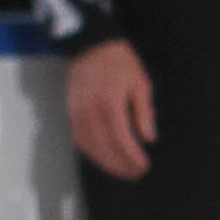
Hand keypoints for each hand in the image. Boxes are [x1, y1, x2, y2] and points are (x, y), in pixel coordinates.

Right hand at [67, 37, 156, 178]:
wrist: (91, 45)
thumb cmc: (120, 63)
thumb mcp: (140, 83)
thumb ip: (145, 112)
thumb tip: (149, 139)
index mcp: (109, 101)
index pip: (121, 138)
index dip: (132, 157)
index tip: (144, 166)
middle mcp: (90, 108)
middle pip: (105, 147)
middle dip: (121, 165)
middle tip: (136, 174)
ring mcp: (76, 111)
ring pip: (90, 147)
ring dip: (107, 164)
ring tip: (123, 173)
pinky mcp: (70, 112)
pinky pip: (79, 139)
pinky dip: (92, 153)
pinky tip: (104, 160)